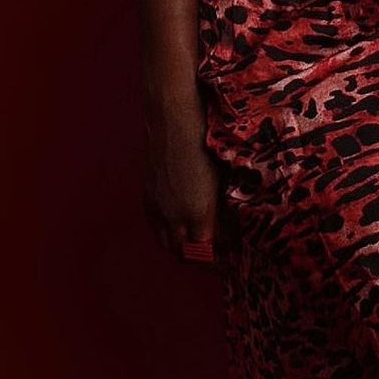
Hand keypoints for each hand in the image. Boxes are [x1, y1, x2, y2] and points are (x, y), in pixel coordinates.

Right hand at [141, 87, 224, 268]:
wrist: (172, 117)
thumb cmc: (205, 140)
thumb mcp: (223, 176)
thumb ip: (225, 209)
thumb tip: (232, 231)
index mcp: (198, 213)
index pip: (207, 253)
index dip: (218, 260)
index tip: (230, 258)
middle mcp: (174, 216)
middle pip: (184, 255)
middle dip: (200, 259)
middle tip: (215, 254)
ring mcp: (157, 206)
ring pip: (166, 243)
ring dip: (181, 248)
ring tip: (196, 243)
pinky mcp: (147, 195)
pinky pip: (155, 226)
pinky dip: (166, 233)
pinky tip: (175, 225)